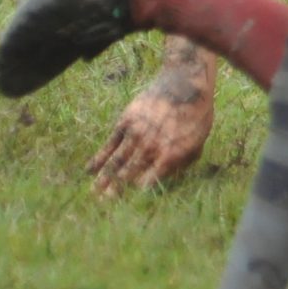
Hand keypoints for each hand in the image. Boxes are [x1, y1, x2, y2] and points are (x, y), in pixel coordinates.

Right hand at [88, 68, 214, 194]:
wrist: (185, 83)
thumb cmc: (197, 114)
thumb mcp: (198, 141)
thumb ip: (183, 162)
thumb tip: (168, 177)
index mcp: (170, 155)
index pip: (150, 182)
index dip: (139, 194)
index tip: (130, 205)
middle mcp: (150, 147)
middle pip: (129, 175)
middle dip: (116, 192)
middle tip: (104, 205)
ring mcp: (136, 134)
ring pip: (116, 162)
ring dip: (103, 179)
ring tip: (94, 193)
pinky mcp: (126, 121)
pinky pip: (109, 144)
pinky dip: (99, 158)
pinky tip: (89, 170)